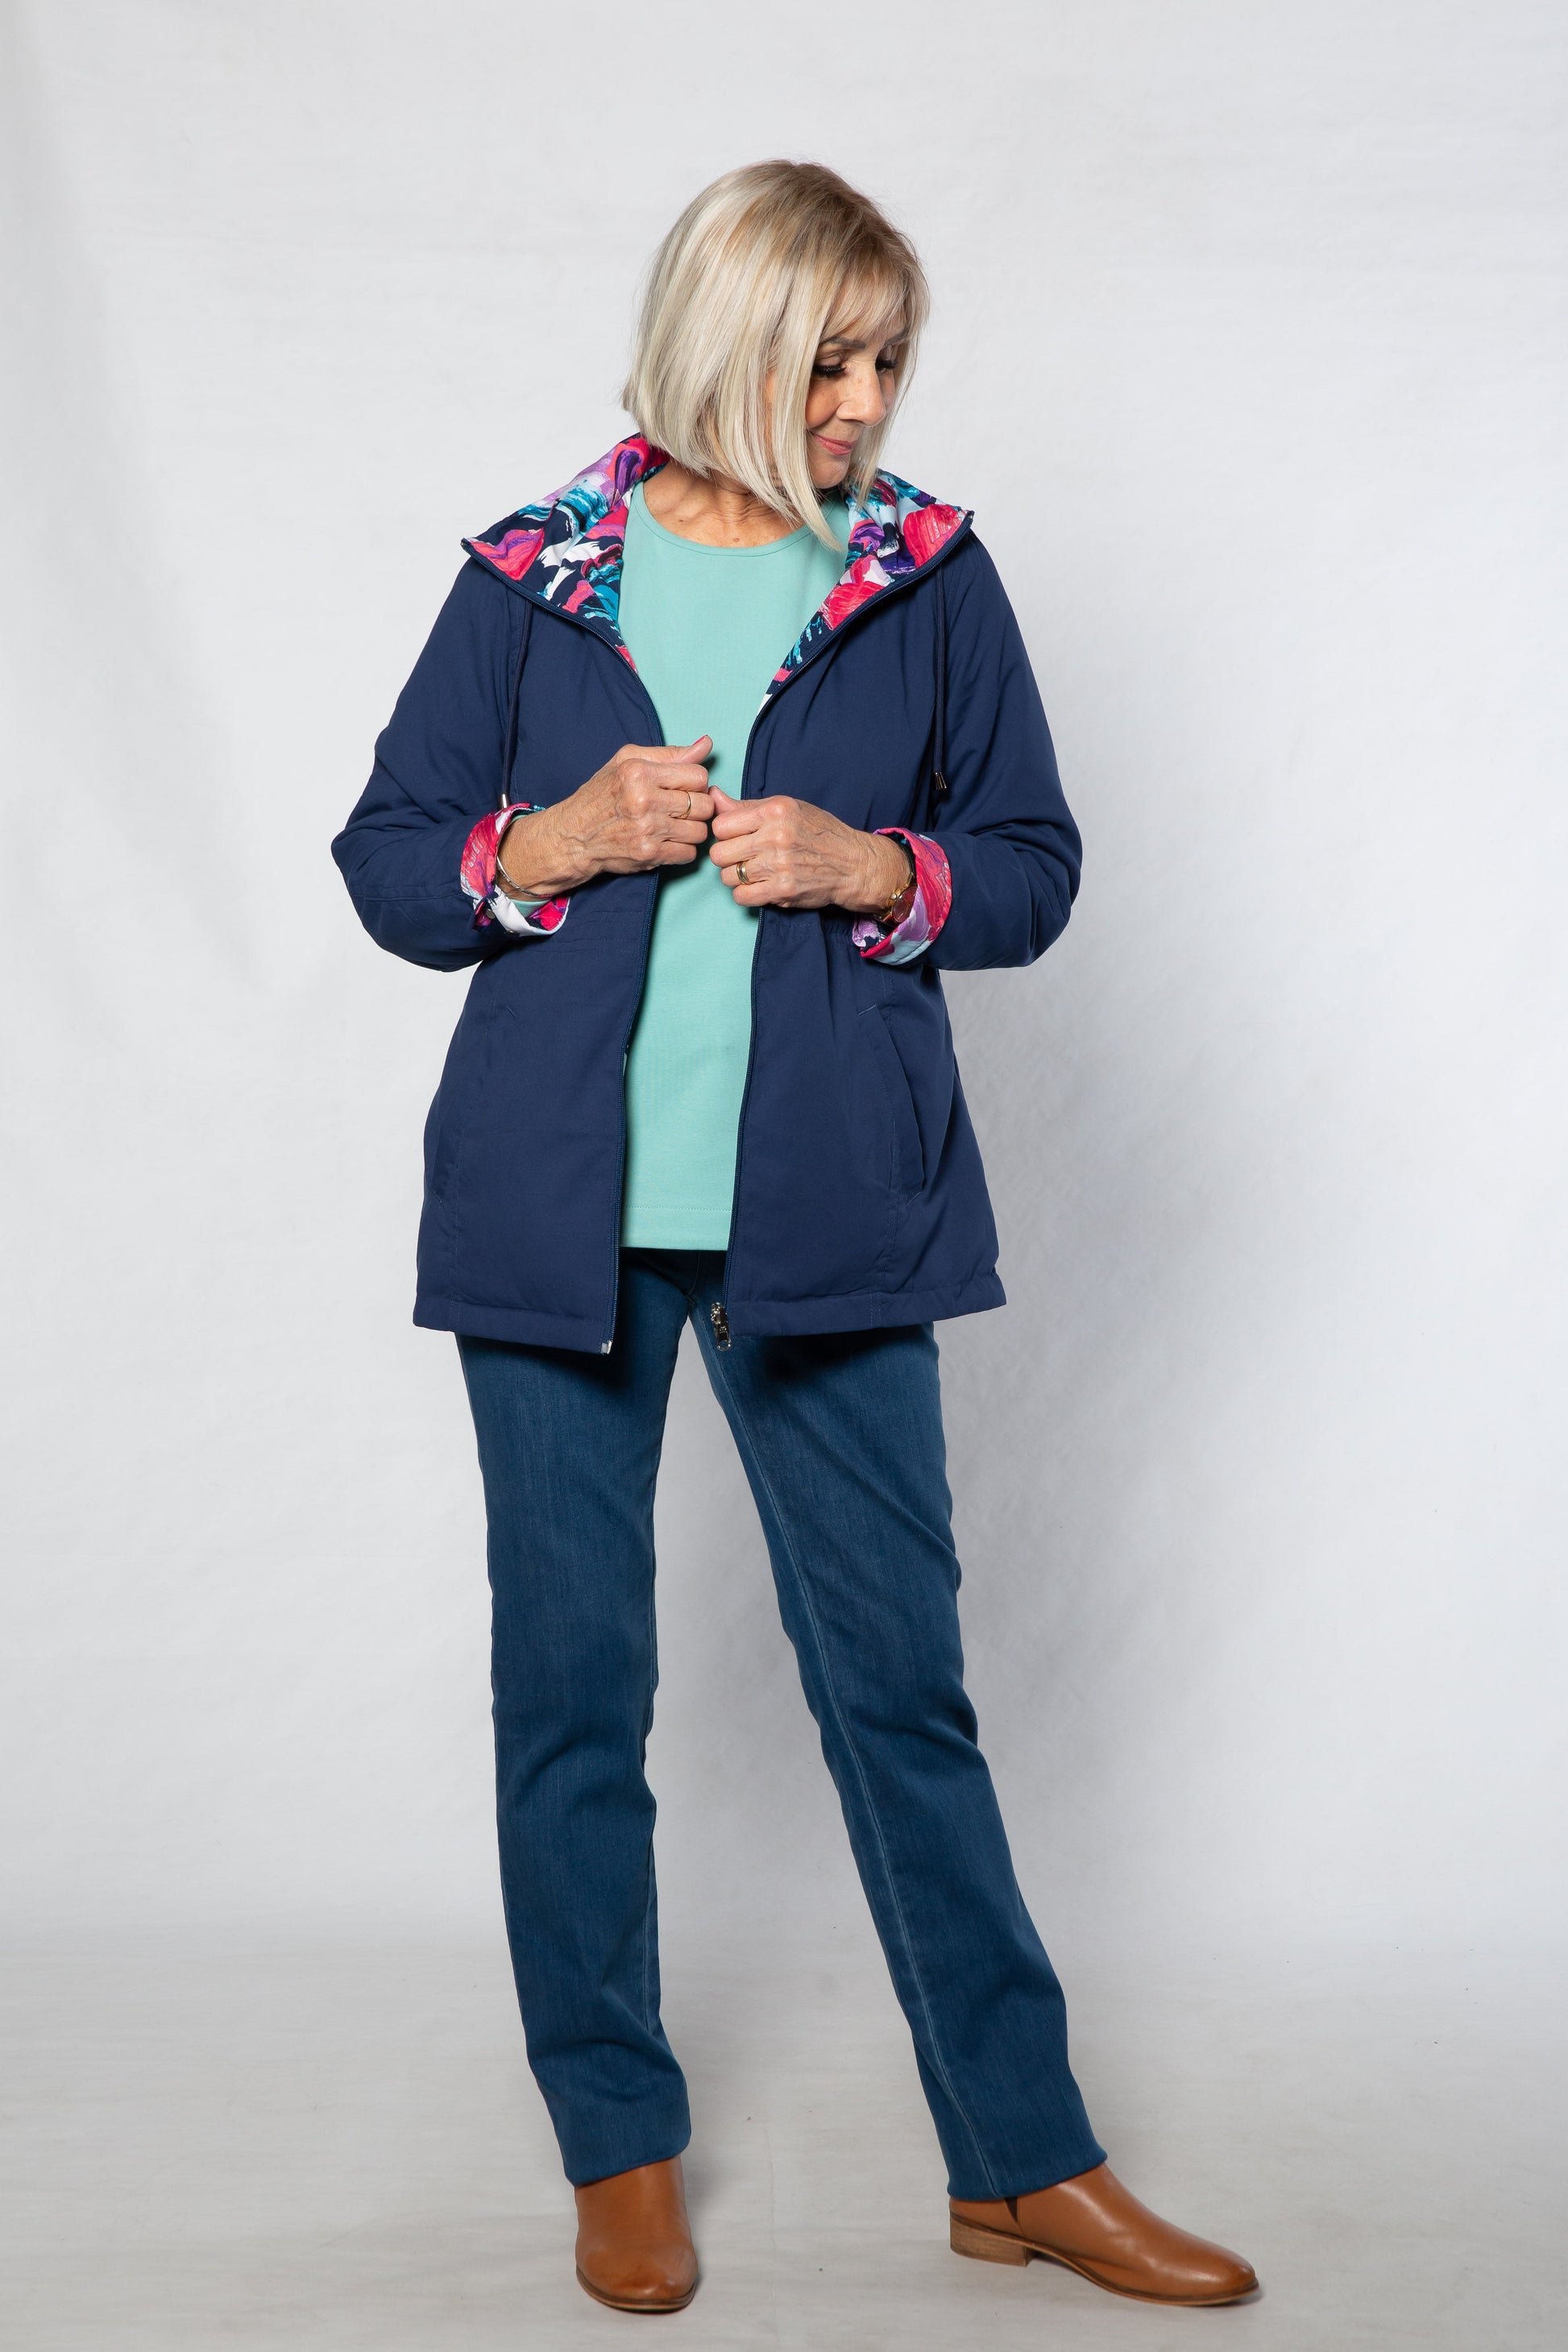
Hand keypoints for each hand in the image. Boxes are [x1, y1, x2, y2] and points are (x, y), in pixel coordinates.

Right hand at [497, 739, 713, 896]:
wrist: (574, 836)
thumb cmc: (601, 795)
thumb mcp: (627, 761)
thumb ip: (670, 754)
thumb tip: (706, 744)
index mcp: (639, 772)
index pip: (699, 776)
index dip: (696, 782)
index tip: (683, 788)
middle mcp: (643, 800)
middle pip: (704, 804)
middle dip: (697, 807)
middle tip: (681, 809)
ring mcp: (647, 829)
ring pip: (700, 831)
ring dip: (692, 830)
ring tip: (674, 825)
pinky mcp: (648, 854)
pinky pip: (689, 853)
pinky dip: (683, 849)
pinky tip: (668, 841)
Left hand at [707, 787, 911, 915]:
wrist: (853, 865)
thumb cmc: (820, 833)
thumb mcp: (788, 809)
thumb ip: (747, 807)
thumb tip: (712, 796)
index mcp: (775, 811)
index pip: (721, 825)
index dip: (725, 834)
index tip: (737, 838)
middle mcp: (776, 836)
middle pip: (719, 853)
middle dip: (726, 857)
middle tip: (742, 857)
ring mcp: (779, 865)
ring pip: (727, 876)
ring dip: (736, 877)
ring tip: (753, 872)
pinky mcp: (782, 890)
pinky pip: (741, 896)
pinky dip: (745, 894)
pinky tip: (758, 886)